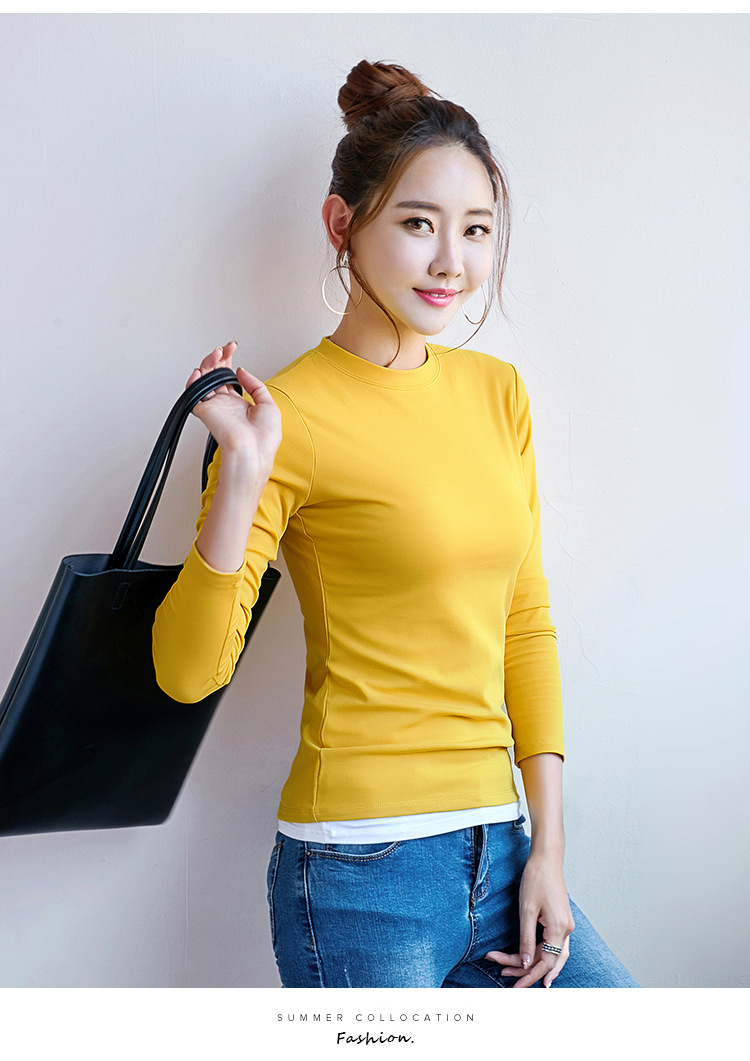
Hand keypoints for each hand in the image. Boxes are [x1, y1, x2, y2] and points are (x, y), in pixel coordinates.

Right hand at [188, 342, 280, 477]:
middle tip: (226, 347)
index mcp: (239, 404)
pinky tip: (199, 371)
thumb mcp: (269, 404)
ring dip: (209, 363)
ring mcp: (214, 406)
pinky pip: (193, 393)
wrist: (253, 451)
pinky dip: (192, 381)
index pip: (228, 377)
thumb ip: (255, 385)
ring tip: (217, 353)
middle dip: (219, 357)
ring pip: (204, 378)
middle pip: (215, 374)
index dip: (229, 360)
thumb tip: (241, 371)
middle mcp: (225, 404)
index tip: (233, 348)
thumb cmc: (263, 438)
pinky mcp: (204, 410)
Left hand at [484, 851, 574, 987]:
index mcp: (559, 929)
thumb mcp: (527, 910)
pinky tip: (531, 960)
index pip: (544, 962)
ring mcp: (565, 925)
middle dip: (525, 971)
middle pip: (547, 961)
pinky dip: (541, 954)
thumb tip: (526, 963)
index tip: (513, 985)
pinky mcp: (560, 920)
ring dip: (532, 964)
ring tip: (512, 971)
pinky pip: (553, 945)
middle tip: (504, 976)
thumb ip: (527, 939)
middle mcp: (566, 930)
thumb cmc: (536, 879)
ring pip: (551, 955)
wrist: (547, 858)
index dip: (527, 975)